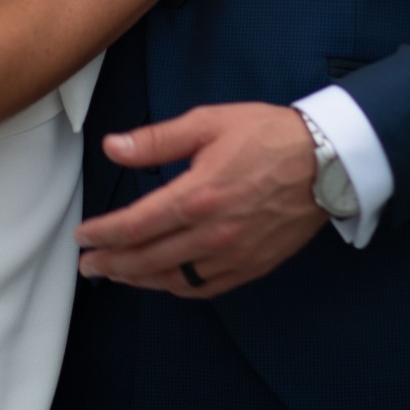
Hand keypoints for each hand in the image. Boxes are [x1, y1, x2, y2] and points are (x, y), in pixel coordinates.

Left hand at [76, 104, 326, 296]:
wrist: (327, 161)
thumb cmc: (267, 135)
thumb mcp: (208, 123)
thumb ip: (156, 141)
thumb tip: (112, 147)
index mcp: (197, 195)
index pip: (135, 225)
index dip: (103, 234)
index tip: (82, 237)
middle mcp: (212, 233)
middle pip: (147, 260)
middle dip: (111, 264)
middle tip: (87, 264)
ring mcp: (233, 255)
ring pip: (173, 279)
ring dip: (138, 280)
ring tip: (116, 274)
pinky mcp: (252, 266)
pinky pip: (204, 287)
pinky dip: (176, 287)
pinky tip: (162, 280)